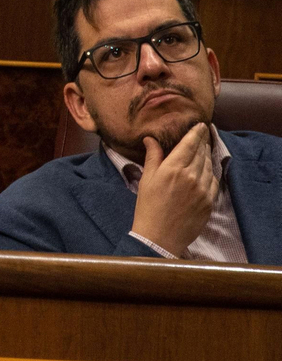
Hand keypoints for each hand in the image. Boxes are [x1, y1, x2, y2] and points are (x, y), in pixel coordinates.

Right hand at [131, 122, 219, 256]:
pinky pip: (213, 181)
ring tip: (203, 150)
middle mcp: (191, 176)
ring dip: (206, 156)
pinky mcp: (209, 201)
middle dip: (202, 142)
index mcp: (173, 168)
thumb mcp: (147, 179)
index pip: (189, 144)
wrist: (160, 236)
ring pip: (208, 165)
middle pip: (201, 152)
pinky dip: (210, 172)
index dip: (196, 133)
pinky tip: (205, 170)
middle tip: (202, 134)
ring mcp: (203, 189)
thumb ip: (153, 156)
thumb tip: (150, 138)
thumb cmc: (148, 206)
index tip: (200, 124)